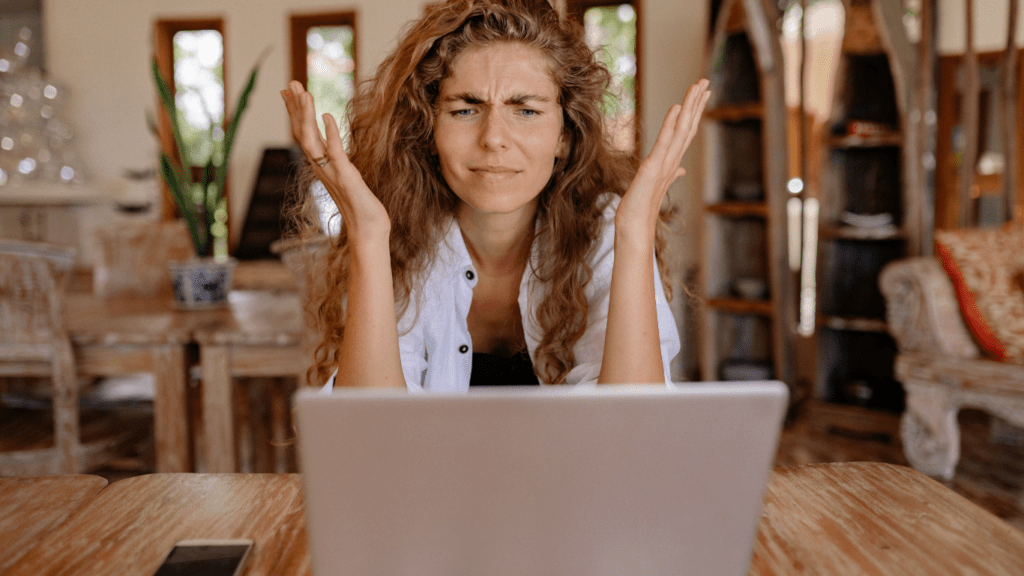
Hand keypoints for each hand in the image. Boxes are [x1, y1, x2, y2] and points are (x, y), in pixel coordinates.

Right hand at [281, 81, 389, 240]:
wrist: (367, 231)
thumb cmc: (361, 208)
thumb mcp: (347, 179)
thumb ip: (339, 163)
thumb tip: (334, 149)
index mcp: (322, 166)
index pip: (304, 134)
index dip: (296, 113)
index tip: (289, 92)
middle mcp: (322, 168)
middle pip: (302, 133)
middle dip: (295, 107)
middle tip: (289, 83)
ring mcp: (332, 172)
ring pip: (311, 140)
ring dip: (305, 116)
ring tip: (303, 92)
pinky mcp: (346, 177)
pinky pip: (335, 152)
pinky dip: (330, 133)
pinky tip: (327, 115)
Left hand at [617, 79, 709, 235]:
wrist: (634, 225)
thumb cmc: (642, 206)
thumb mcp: (656, 185)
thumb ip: (671, 173)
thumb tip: (681, 170)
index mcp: (672, 161)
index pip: (686, 132)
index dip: (695, 112)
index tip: (702, 94)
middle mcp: (673, 160)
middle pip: (688, 126)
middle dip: (697, 103)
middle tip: (705, 81)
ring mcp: (665, 163)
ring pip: (681, 129)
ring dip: (690, 107)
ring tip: (696, 86)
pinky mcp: (654, 167)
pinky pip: (664, 141)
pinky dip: (671, 124)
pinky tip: (676, 108)